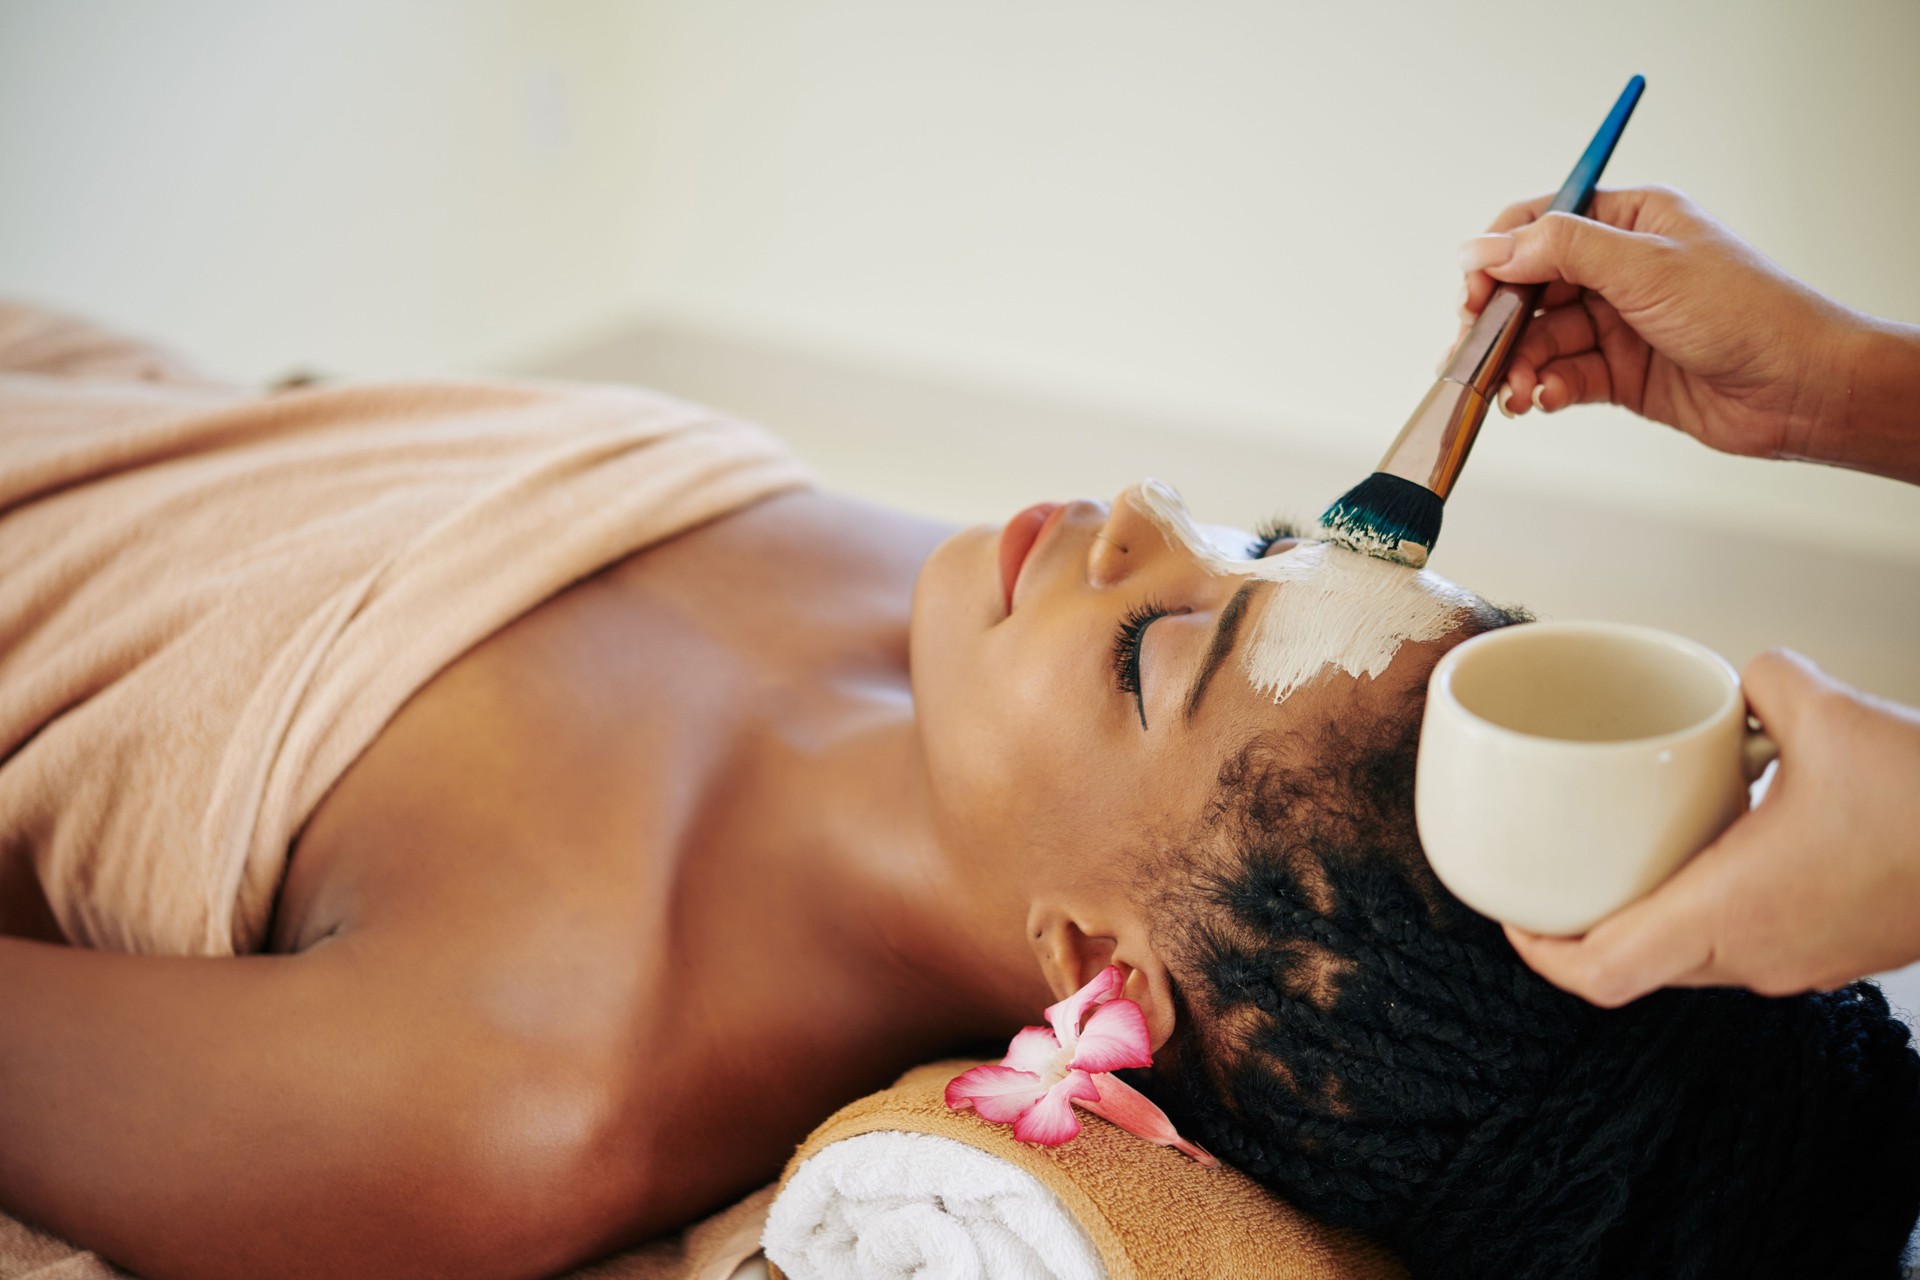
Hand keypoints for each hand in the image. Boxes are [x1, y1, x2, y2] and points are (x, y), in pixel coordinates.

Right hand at [1457, 185, 1864, 465]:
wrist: (1801, 389)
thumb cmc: (1747, 314)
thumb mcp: (1646, 268)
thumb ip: (1560, 251)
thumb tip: (1485, 247)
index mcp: (1629, 221)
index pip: (1540, 222)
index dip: (1497, 255)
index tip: (1471, 290)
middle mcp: (1619, 268)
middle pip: (1528, 287)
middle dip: (1498, 322)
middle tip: (1476, 351)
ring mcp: (1617, 323)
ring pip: (1538, 339)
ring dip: (1517, 365)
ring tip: (1515, 392)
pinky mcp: (1619, 373)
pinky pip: (1560, 375)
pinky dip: (1544, 388)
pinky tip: (1543, 400)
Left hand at [1505, 649, 1919, 1006]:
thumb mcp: (1828, 712)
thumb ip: (1759, 682)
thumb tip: (1738, 676)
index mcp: (1727, 913)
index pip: (1600, 971)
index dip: (1538, 951)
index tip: (1512, 912)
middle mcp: (1753, 957)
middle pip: (1633, 968)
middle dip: (1581, 931)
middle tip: (1550, 880)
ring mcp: (1797, 967)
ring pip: (1688, 960)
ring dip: (1645, 921)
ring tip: (1617, 863)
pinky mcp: (1833, 954)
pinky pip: (1743, 947)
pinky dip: (1704, 914)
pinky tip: (1709, 856)